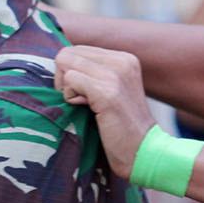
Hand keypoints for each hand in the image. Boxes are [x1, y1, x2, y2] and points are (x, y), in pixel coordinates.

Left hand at [55, 46, 159, 178]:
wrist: (144, 152)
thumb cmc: (121, 127)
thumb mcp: (111, 89)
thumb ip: (93, 72)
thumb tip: (60, 61)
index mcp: (124, 58)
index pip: (76, 50)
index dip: (71, 73)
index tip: (87, 94)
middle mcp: (122, 60)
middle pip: (67, 54)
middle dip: (65, 79)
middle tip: (82, 101)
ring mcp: (115, 75)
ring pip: (65, 64)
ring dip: (67, 89)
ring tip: (88, 106)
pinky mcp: (107, 92)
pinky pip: (70, 81)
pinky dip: (70, 98)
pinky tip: (88, 110)